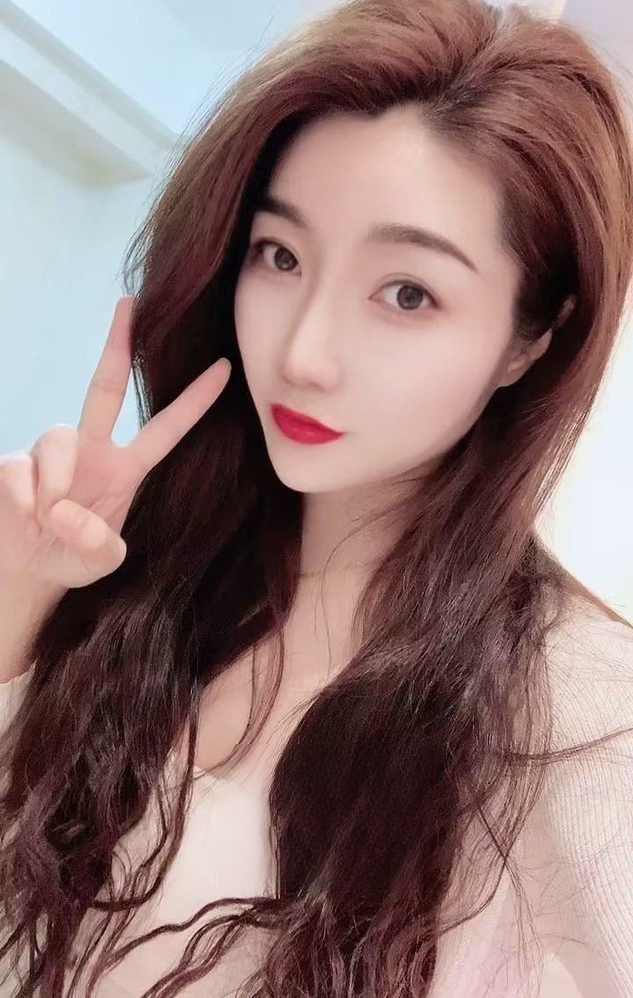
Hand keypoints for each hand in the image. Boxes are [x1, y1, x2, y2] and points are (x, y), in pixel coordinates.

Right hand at [0, 296, 230, 589]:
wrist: (26, 570)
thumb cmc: (71, 557)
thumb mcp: (102, 560)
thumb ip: (101, 544)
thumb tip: (66, 513)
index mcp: (124, 469)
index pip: (165, 429)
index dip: (194, 402)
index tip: (224, 367)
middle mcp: (90, 449)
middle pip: (104, 387)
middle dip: (117, 345)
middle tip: (130, 303)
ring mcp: (50, 451)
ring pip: (56, 437)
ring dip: (56, 482)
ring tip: (50, 518)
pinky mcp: (14, 462)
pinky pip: (20, 467)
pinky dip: (25, 496)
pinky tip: (25, 515)